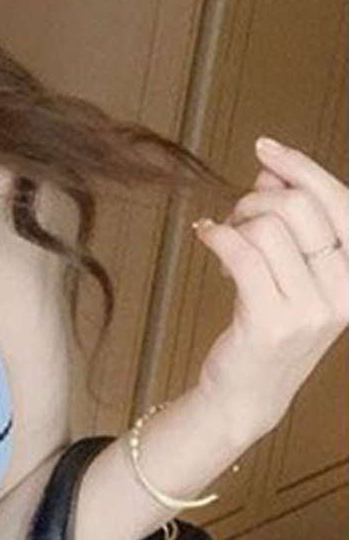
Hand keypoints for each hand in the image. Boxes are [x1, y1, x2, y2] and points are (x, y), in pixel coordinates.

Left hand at [190, 136, 348, 437]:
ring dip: (234, 221)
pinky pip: (240, 252)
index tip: (266, 147)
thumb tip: (271, 173)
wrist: (248, 391)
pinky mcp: (272, 321)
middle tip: (236, 216)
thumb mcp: (292, 271)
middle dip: (256, 199)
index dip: (303, 168)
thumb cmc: (267, 323)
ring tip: (224, 237)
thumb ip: (290, 222)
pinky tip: (205, 237)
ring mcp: (312, 310)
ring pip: (266, 228)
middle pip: (299, 208)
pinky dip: (216, 236)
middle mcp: (346, 292)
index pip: (343, 204)